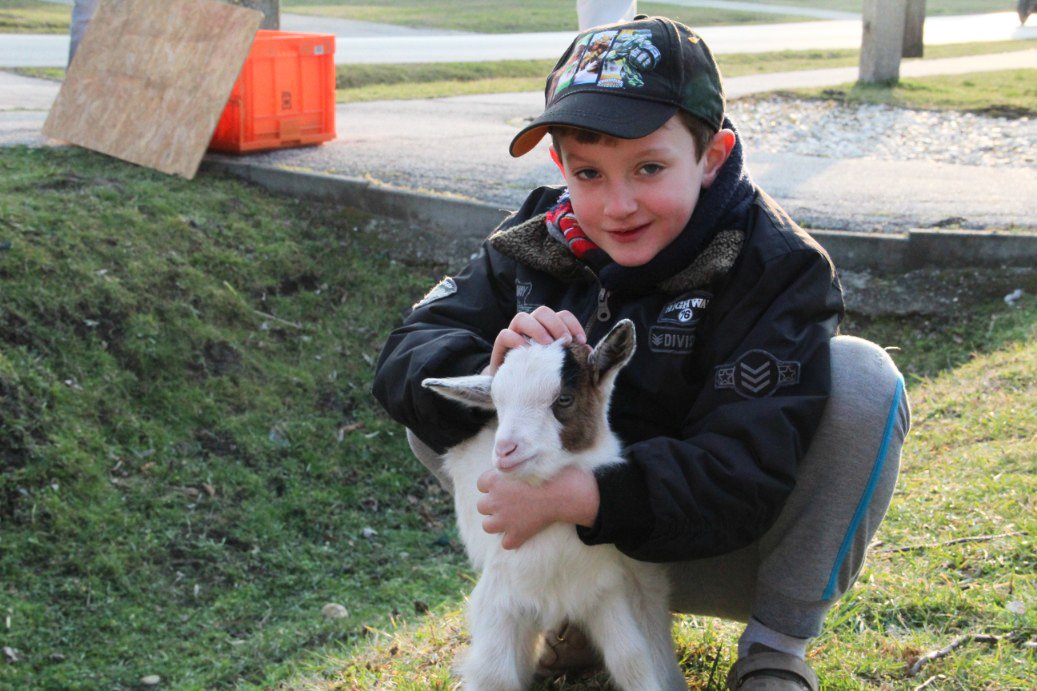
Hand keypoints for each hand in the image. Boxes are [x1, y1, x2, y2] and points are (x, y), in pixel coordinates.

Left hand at [475, 466, 599, 549]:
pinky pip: (506, 543)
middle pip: (482, 506)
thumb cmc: (548, 474)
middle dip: (493, 505)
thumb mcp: (526, 463)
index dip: (492, 486)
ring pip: (487, 526)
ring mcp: (504, 520)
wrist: (561, 493)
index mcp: (495, 480)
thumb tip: (512, 467)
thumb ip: (513, 467)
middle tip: (510, 503)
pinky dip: (513, 540)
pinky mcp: (516, 534)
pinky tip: (522, 533)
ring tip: (511, 519)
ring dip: (497, 524)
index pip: (481, 484)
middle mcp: (494, 500)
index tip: (504, 486)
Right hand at [484, 306, 585, 374]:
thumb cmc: (540, 375)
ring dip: (537, 329)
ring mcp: (514, 334)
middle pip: (542, 311)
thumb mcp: (558, 366)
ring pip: (522, 317)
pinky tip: (526, 350)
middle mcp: (531, 327)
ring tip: (547, 345)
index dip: (573, 324)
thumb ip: (572, 356)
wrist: (516, 392)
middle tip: (565, 341)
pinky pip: (505, 334)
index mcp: (547, 328)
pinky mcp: (501, 347)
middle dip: (556, 324)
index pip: (562, 315)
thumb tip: (589, 352)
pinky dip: (516, 339)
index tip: (582, 341)